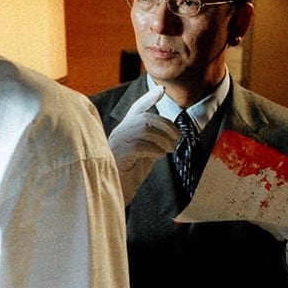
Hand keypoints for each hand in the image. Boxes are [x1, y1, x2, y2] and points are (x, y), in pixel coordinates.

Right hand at [107, 85, 180, 201]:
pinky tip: (160, 156)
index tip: (162, 90)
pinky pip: (140, 144)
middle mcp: (119, 133)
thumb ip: (153, 146)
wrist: (109, 197)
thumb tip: (170, 138)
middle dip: (166, 125)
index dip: (149, 98)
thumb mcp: (144, 159)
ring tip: (170, 149)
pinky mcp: (118, 154)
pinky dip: (155, 148)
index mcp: (124, 131)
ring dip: (163, 138)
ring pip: (144, 128)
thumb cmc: (126, 180)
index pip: (137, 109)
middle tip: (178, 138)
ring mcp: (117, 143)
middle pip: (145, 118)